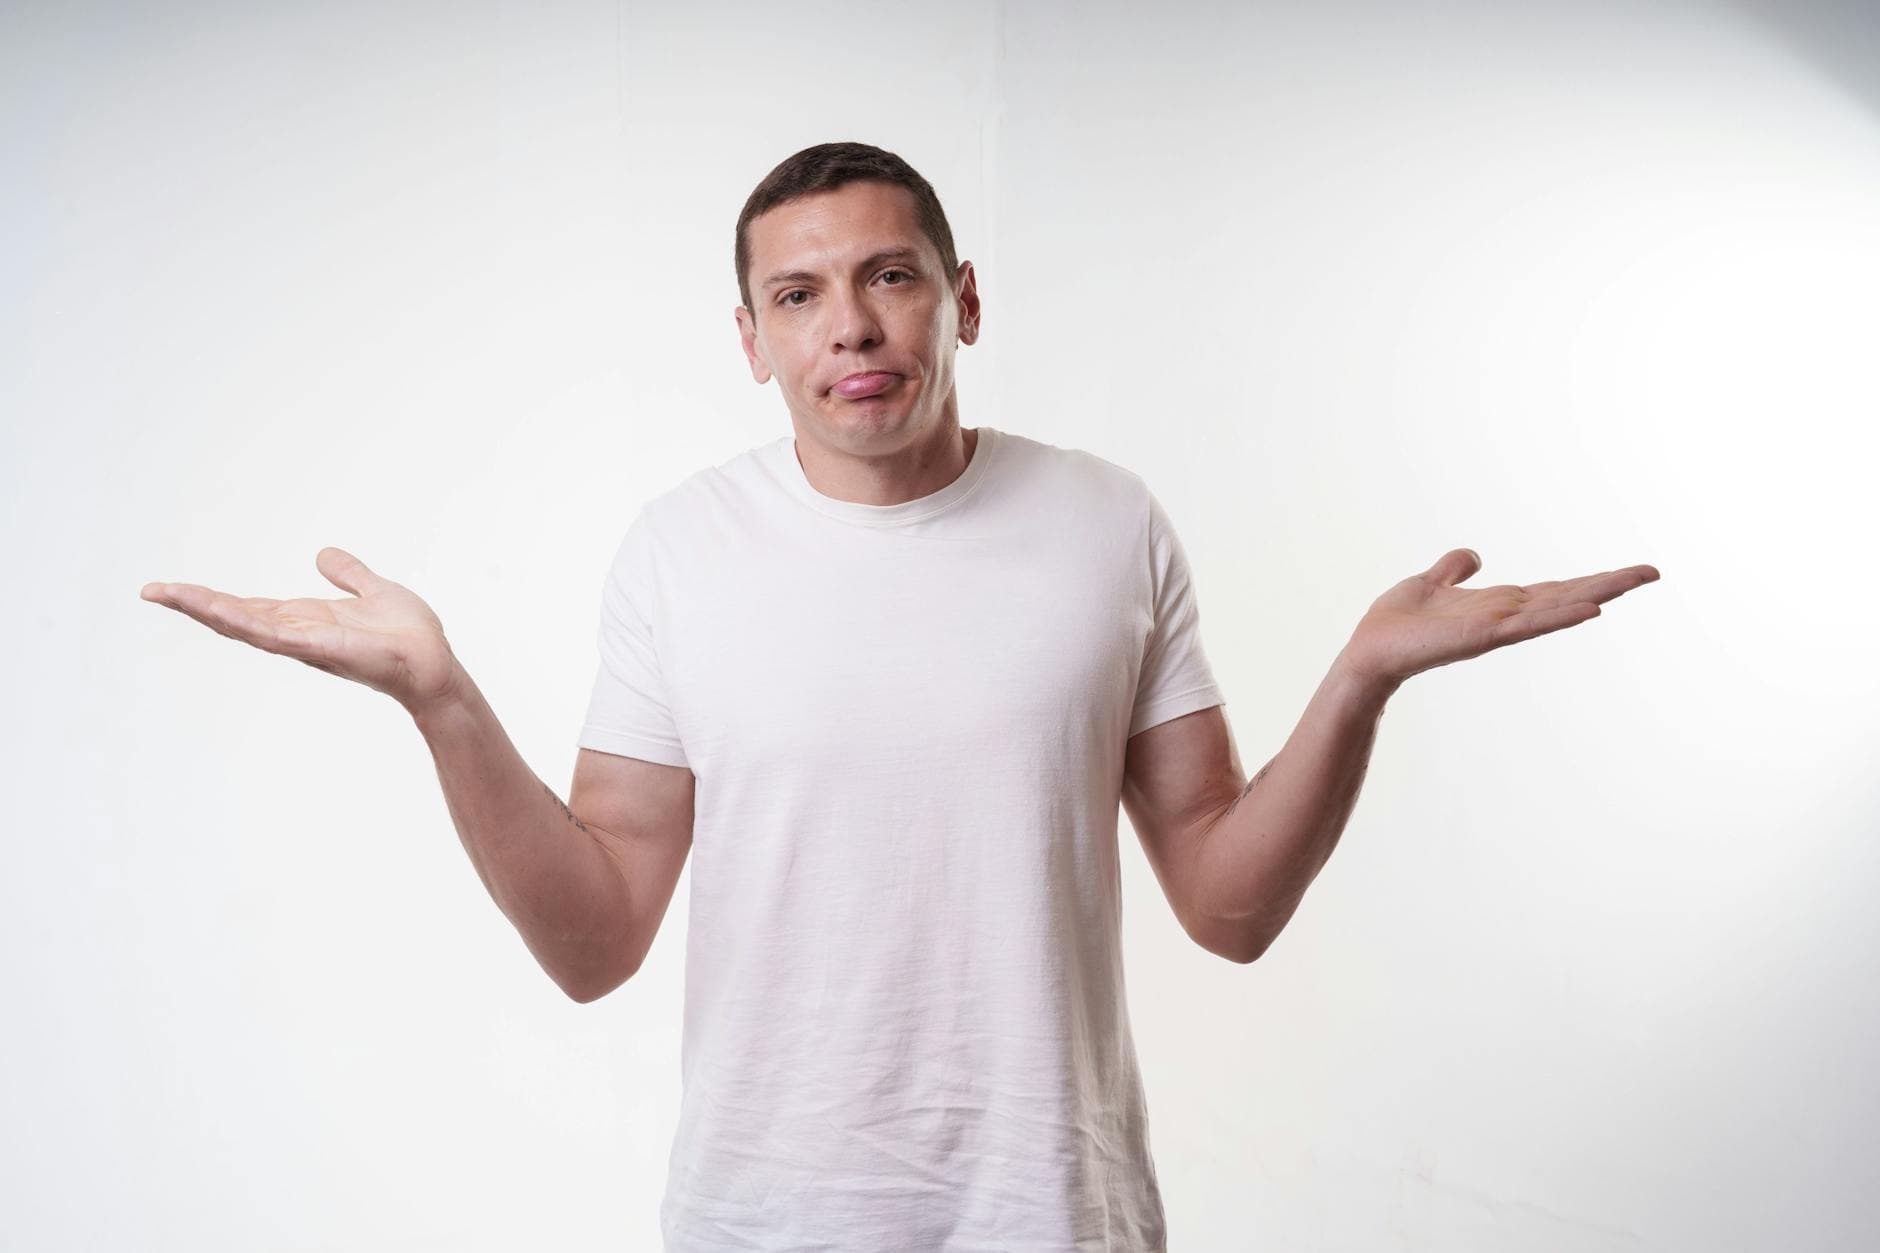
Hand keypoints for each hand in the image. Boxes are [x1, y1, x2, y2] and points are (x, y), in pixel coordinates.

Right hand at [140, 546, 463, 713]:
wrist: (435, 663)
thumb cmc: (409, 636)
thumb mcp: (373, 590)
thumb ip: (349, 574)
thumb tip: (323, 554)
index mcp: (304, 619)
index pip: (248, 606)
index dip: (211, 598)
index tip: (172, 588)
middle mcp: (297, 634)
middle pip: (234, 617)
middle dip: (193, 604)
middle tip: (150, 590)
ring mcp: (305, 644)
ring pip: (244, 625)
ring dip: (206, 610)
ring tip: (167, 594)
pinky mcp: (320, 649)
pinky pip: (275, 635)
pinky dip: (245, 623)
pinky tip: (217, 610)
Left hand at [1339, 548, 1660, 688]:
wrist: (1368, 650)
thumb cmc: (1396, 624)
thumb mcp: (1429, 582)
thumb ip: (1452, 570)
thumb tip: (1473, 555)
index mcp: (1498, 605)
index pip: (1554, 589)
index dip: (1591, 579)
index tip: (1631, 571)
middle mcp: (1505, 617)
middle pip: (1566, 596)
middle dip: (1608, 583)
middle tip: (1652, 572)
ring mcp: (1497, 628)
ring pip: (1555, 608)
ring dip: (1594, 594)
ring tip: (1633, 581)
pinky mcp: (1481, 637)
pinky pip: (1527, 625)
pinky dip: (1559, 616)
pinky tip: (1590, 609)